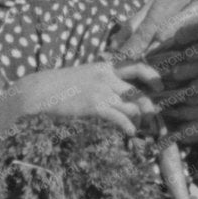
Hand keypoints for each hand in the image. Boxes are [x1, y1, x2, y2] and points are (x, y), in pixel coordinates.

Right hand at [0, 60, 162, 136]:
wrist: (38, 91)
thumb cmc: (58, 86)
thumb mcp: (82, 74)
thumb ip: (100, 79)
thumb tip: (113, 90)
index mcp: (105, 66)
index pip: (137, 65)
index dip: (152, 75)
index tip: (159, 86)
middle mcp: (107, 77)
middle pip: (139, 91)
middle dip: (151, 106)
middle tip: (155, 118)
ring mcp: (102, 91)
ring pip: (133, 106)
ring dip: (139, 120)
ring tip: (139, 128)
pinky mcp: (95, 106)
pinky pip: (121, 117)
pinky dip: (129, 127)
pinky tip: (130, 133)